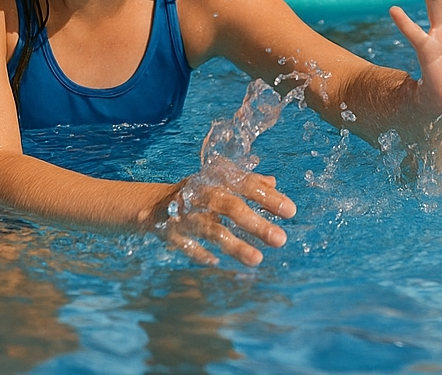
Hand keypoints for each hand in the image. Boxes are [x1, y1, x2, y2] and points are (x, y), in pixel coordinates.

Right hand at [148, 169, 295, 266]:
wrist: (150, 204)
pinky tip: (214, 262)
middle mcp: (201, 193)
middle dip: (255, 223)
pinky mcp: (169, 232)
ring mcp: (184, 214)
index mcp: (215, 178)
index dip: (268, 196)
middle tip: (280, 239)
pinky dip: (198, 253)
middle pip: (230, 206)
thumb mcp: (219, 182)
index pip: (246, 184)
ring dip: (234, 245)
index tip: (291, 211)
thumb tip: (273, 182)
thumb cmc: (195, 192)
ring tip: (257, 260)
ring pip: (211, 229)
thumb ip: (246, 182)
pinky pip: (185, 244)